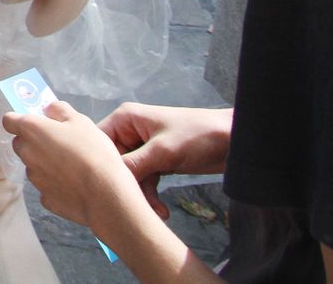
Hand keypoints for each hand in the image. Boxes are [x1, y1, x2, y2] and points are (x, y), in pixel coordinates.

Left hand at [3, 100, 145, 232]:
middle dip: (34, 141)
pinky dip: (56, 184)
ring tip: (72, 165)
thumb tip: (48, 109)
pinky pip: (47, 187)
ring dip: (45, 163)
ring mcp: (35, 179)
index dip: (19, 119)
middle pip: (20, 143)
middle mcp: (27, 154)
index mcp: (31, 130)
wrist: (105, 192)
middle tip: (58, 142)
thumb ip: (59, 110)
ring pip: (33, 166)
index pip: (9, 120)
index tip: (35, 121)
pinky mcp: (45, 199)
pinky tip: (75, 184)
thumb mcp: (80, 120)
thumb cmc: (92, 150)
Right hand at [98, 103, 231, 219]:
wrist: (232, 141)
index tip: (103, 189)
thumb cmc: (197, 136)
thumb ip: (134, 165)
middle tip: (136, 206)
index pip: (100, 142)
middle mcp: (130, 132)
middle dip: (127, 185)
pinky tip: (162, 210)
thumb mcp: (162, 151)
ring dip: (142, 195)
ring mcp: (143, 148)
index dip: (99, 165)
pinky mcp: (156, 161)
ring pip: (130, 176)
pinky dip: (151, 195)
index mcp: (125, 119)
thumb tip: (107, 179)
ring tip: (158, 212)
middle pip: (115, 163)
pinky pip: (144, 180)